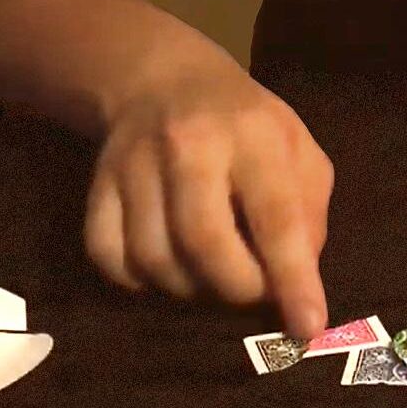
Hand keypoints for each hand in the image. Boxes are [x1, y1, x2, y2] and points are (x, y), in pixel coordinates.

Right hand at [83, 61, 333, 338]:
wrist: (164, 80)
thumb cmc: (245, 122)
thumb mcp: (296, 146)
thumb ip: (309, 210)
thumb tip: (297, 278)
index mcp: (253, 133)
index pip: (276, 215)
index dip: (293, 278)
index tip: (308, 326)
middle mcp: (189, 145)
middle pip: (205, 244)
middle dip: (238, 288)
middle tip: (254, 289)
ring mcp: (135, 163)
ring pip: (154, 259)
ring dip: (191, 289)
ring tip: (212, 275)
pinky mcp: (97, 184)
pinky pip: (109, 257)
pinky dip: (140, 282)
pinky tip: (168, 267)